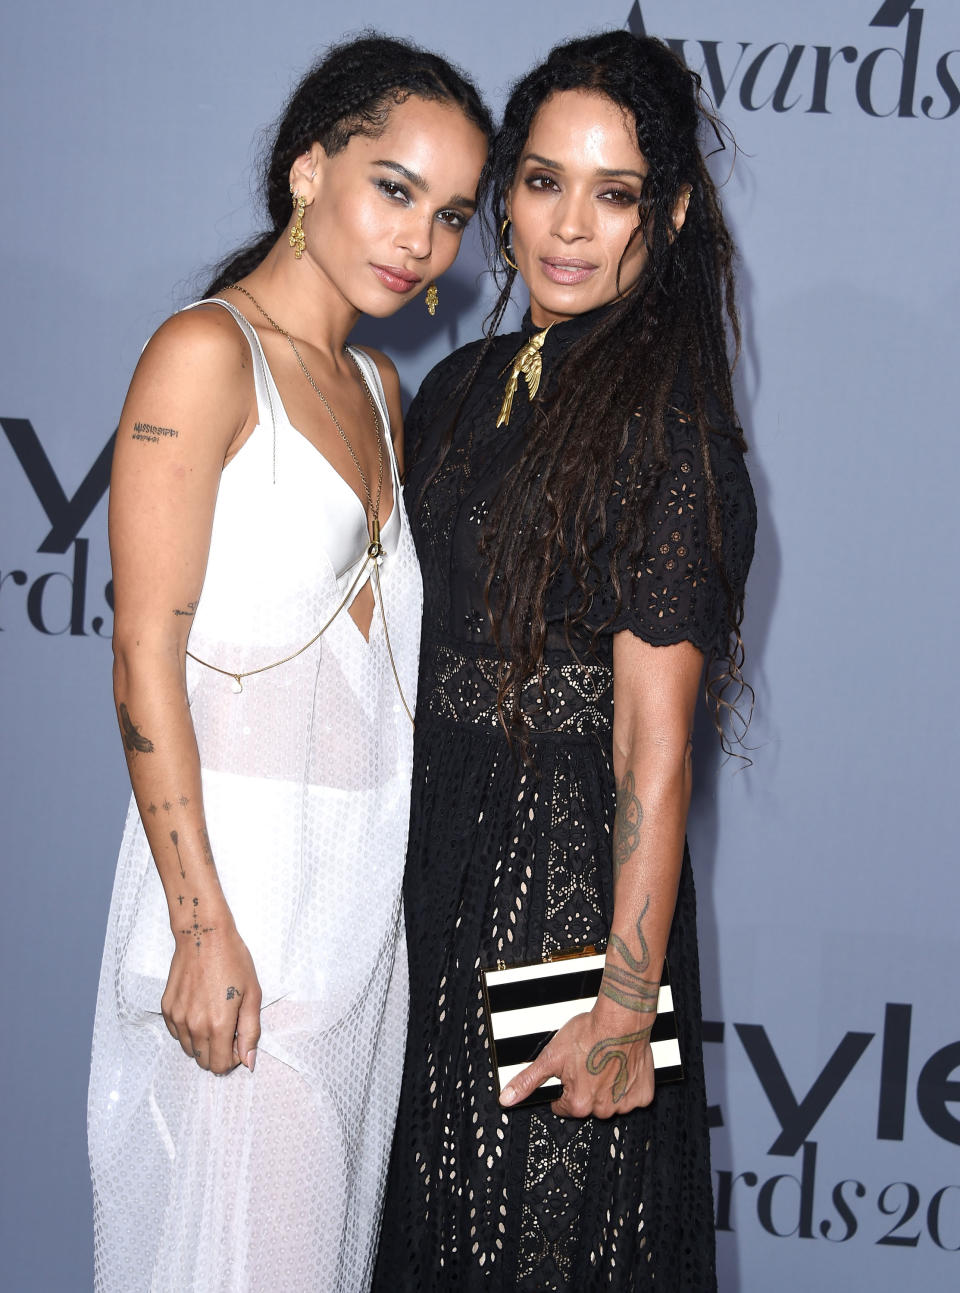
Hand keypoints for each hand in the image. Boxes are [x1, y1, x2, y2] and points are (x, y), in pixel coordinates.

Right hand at [161, 916, 261, 1074]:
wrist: (204, 935)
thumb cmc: (232, 960)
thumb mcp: (253, 995)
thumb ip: (250, 1032)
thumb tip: (248, 1061)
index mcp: (218, 1025)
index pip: (220, 1066)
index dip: (232, 1059)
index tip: (238, 1041)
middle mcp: (193, 1026)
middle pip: (203, 1062)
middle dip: (218, 1052)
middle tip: (228, 1028)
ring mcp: (177, 1018)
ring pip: (189, 1049)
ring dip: (202, 1042)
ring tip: (214, 1015)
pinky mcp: (167, 1008)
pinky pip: (177, 1033)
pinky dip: (188, 1030)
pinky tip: (199, 1009)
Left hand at [498, 1005, 655, 1118]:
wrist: (621, 1020)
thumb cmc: (589, 1034)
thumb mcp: (551, 1056)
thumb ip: (528, 1080)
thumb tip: (507, 1098)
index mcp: (578, 1104)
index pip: (562, 1106)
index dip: (562, 1088)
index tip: (569, 1073)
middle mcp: (602, 1109)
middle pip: (587, 1104)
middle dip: (585, 1087)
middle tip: (587, 1064)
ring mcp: (624, 1104)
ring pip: (609, 1101)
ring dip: (606, 1086)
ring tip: (603, 1062)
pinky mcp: (642, 1095)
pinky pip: (631, 1096)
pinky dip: (626, 1084)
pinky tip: (620, 1066)